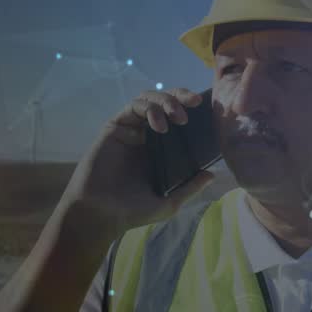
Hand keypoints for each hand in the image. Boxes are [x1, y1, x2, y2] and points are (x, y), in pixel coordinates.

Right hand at [58, 87, 215, 239]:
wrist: (100, 214)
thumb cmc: (132, 211)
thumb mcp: (169, 203)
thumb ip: (190, 187)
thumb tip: (212, 175)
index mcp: (162, 148)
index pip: (178, 119)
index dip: (190, 109)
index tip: (206, 108)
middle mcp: (146, 135)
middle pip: (164, 102)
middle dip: (180, 96)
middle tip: (195, 102)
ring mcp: (130, 129)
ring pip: (149, 99)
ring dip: (166, 101)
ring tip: (178, 116)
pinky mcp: (115, 127)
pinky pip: (132, 107)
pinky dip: (149, 109)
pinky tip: (160, 125)